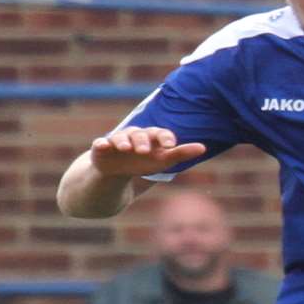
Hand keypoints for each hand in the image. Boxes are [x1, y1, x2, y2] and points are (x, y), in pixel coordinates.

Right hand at [88, 127, 206, 177]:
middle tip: (145, 150)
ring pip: (120, 137)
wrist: (117, 170)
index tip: (171, 145)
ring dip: (123, 141)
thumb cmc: (145, 161)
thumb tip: (203, 147)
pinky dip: (101, 144)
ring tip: (126, 148)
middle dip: (142, 141)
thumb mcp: (164, 159)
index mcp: (151, 137)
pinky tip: (102, 145)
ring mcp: (117, 141)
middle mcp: (134, 136)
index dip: (165, 137)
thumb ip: (182, 153)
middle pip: (139, 134)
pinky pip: (100, 144)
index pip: (160, 133)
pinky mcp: (102, 148)